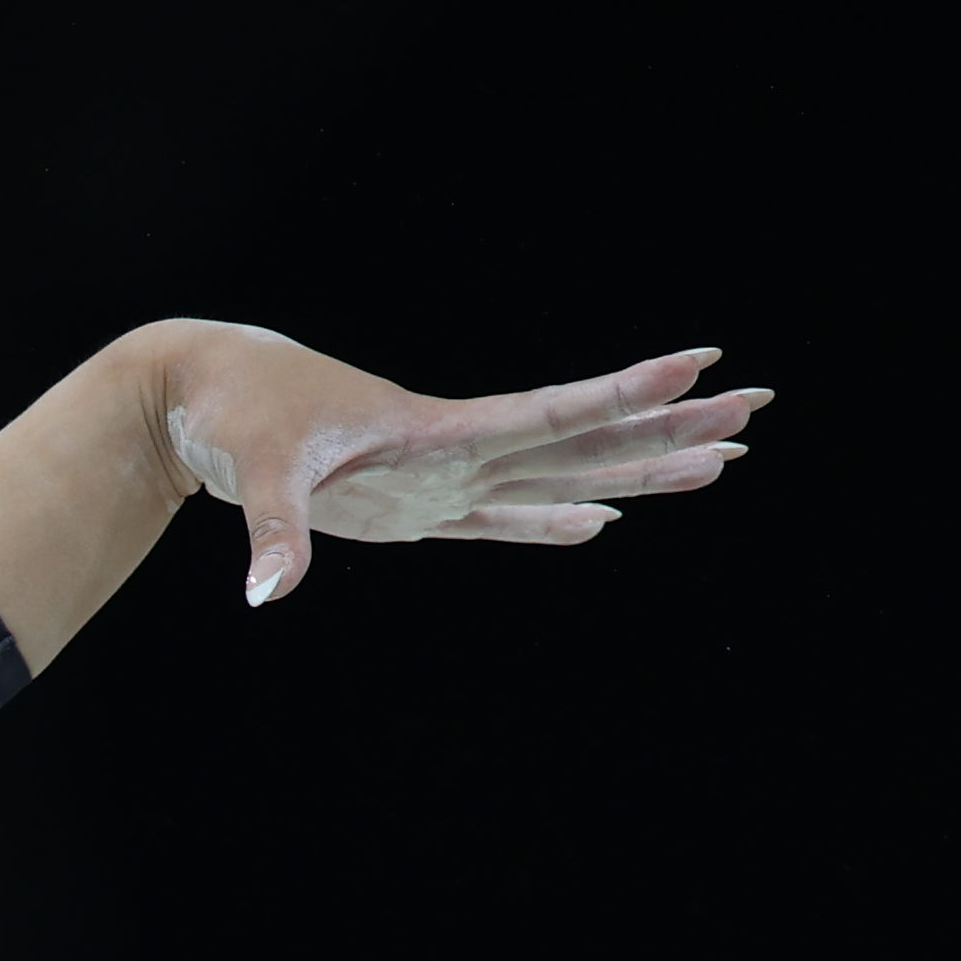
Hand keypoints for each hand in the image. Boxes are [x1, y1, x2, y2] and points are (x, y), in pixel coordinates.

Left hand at [161, 332, 768, 609]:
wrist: (202, 396)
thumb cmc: (235, 416)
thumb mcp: (251, 472)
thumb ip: (272, 532)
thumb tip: (267, 593)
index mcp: (439, 432)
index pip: (553, 413)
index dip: (626, 395)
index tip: (702, 367)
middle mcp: (458, 452)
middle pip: (586, 441)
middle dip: (671, 428)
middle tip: (758, 408)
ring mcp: (441, 479)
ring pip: (562, 476)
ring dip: (637, 471)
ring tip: (721, 464)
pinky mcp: (412, 506)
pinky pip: (499, 517)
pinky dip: (548, 523)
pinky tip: (603, 524)